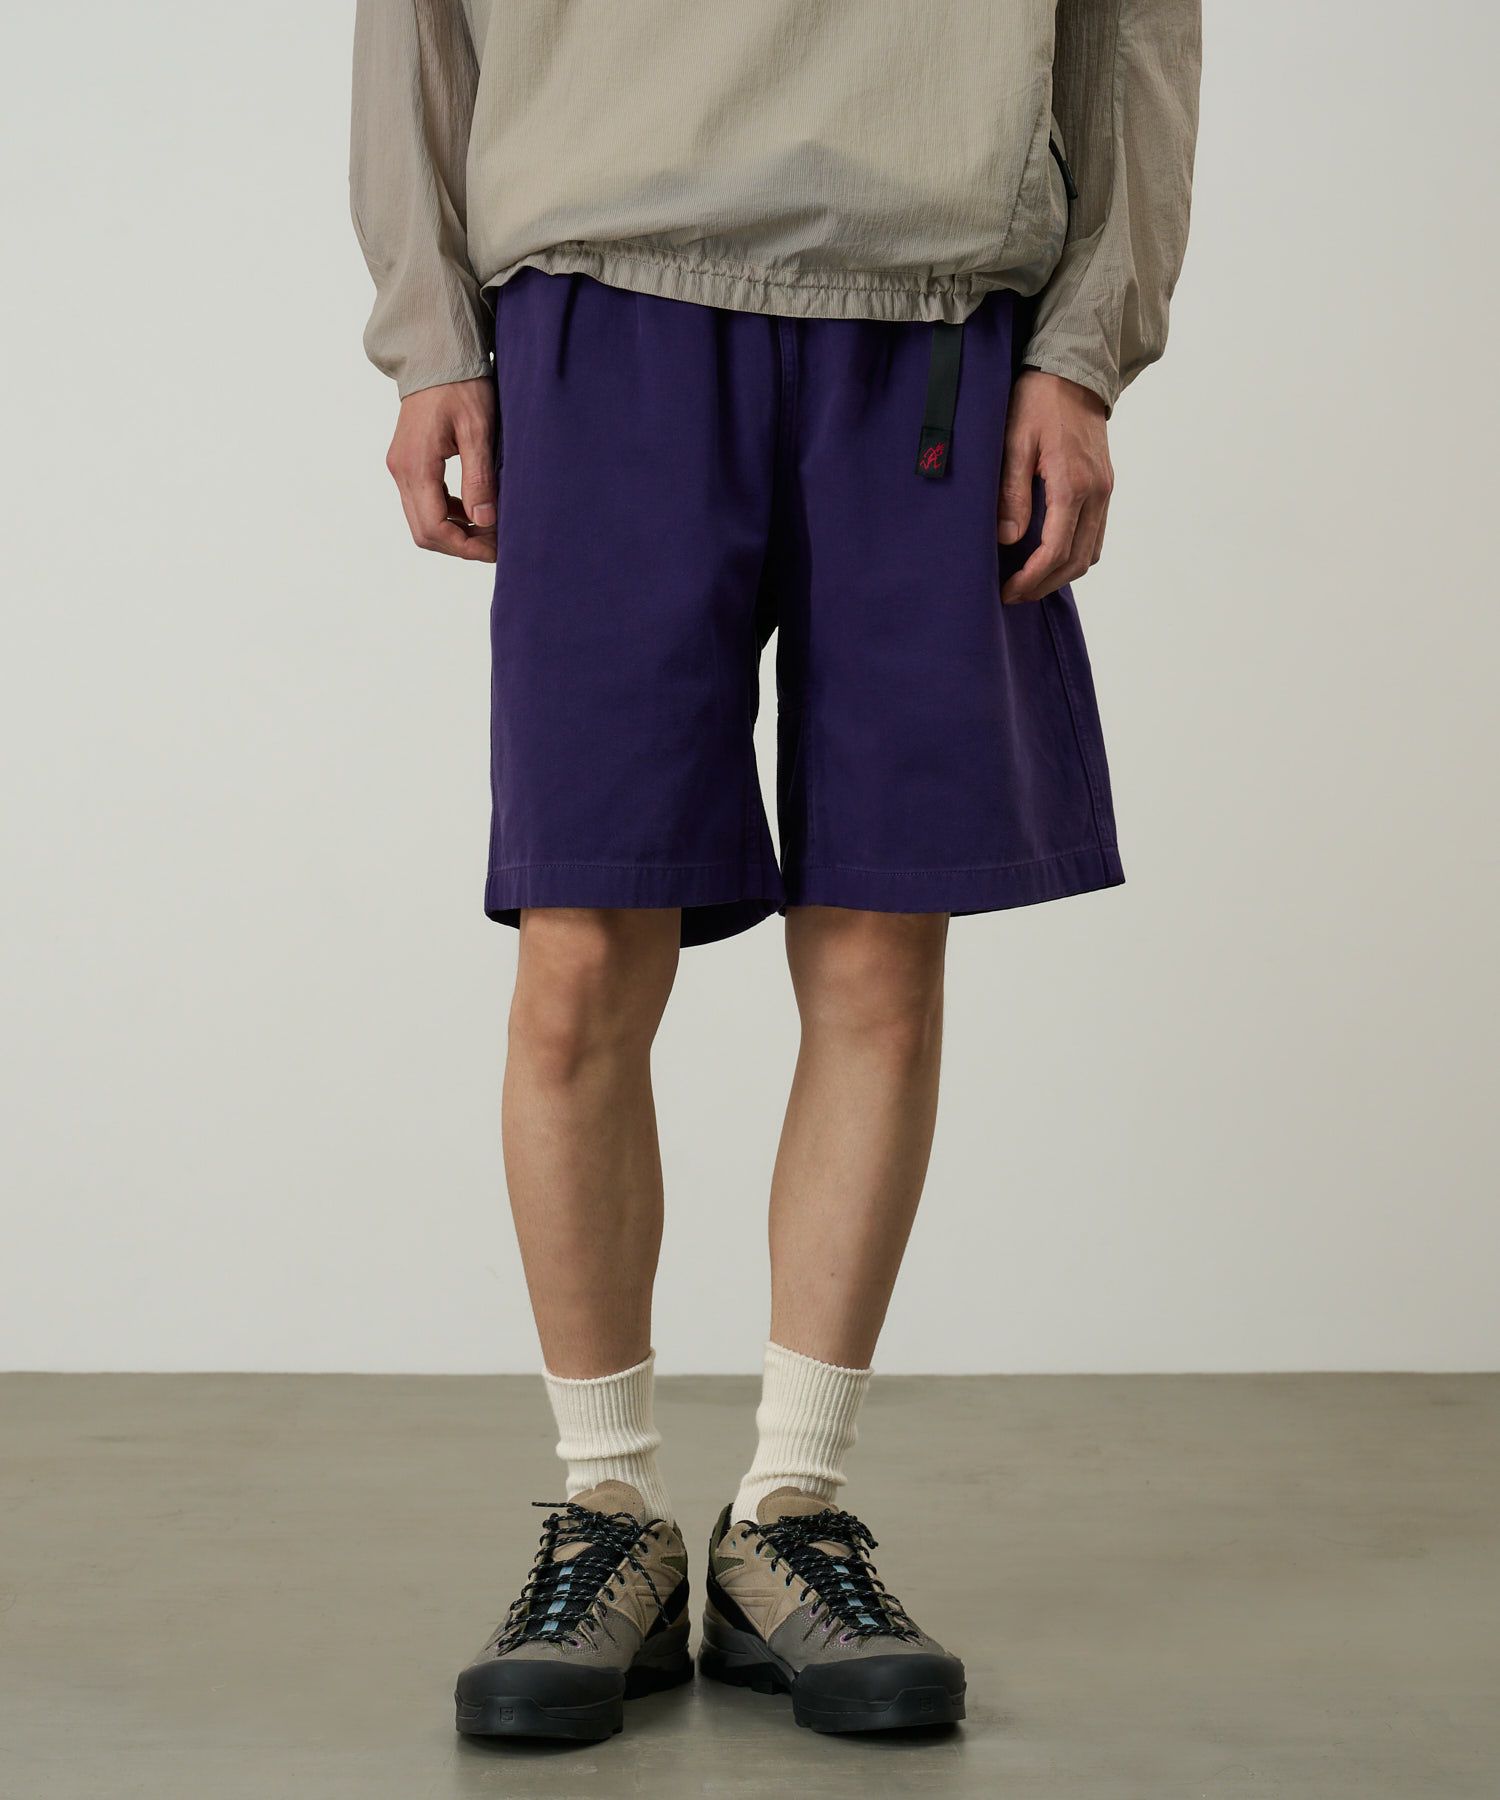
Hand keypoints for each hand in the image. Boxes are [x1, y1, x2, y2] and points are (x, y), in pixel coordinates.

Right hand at [385, 377, 497, 562]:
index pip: (434, 527)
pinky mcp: (407, 462)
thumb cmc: (460, 386)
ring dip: (455, 532)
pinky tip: (475, 510)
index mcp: (416, 465)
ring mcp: (401, 467)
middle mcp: (401, 470)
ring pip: (422, 520)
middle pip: (424, 532)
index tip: (495, 549)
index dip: (465, 547)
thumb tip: (485, 521)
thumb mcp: (478, 430)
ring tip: (490, 529)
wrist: (436, 356)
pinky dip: (449, 514)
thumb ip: (479, 478)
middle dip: (460, 545)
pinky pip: (424, 502)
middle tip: (495, 544)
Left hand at [997, 371, 1112, 603]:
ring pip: (1091, 552)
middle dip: (1045, 585)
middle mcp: (1096, 493)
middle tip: (1014, 594)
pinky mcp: (1104, 486)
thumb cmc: (1038, 402)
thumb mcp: (1015, 442)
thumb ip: (1012, 492)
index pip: (1055, 550)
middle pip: (1077, 561)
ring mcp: (1104, 490)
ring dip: (1062, 574)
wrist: (1074, 371)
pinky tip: (1050, 557)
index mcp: (1073, 485)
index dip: (1031, 579)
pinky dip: (1075, 554)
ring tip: (1030, 581)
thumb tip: (1008, 538)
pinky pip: (1096, 534)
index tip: (1007, 591)